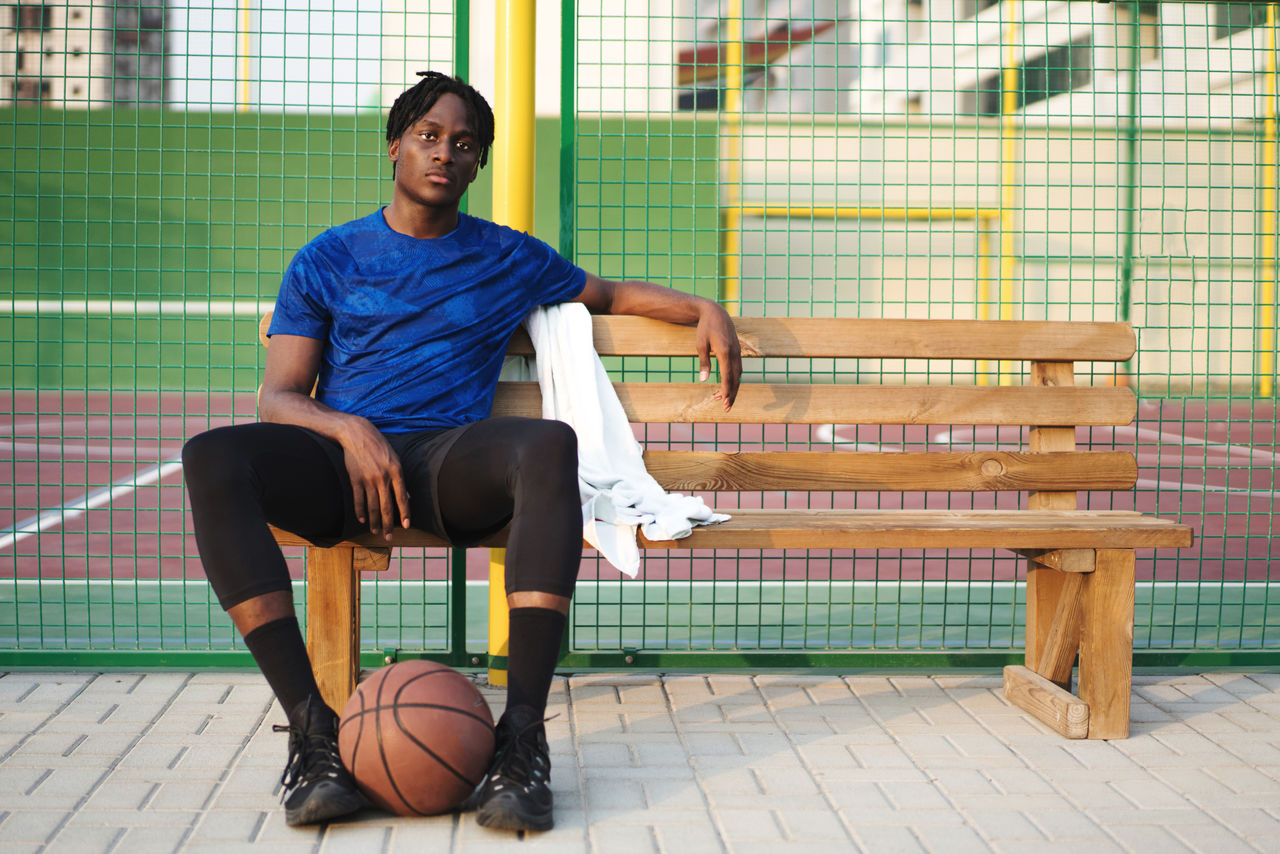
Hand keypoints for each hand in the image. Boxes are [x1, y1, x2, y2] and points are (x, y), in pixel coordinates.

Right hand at [338, 417, 410, 539]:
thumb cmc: (379, 446)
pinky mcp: (355, 479)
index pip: (402, 498)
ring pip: (372, 506)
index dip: (405, 513)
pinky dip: (360, 511)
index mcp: (396, 471)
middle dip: (389, 524)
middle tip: (389, 537)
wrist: (357, 434)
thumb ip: (400, 480)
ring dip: (374, 521)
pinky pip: (358, 499)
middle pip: (387, 506)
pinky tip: (363, 520)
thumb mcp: (395, 459)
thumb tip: (408, 497)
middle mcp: (383, 477)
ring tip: (376, 531)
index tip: (407, 526)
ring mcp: (368, 479)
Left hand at [695, 301, 741, 410]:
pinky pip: (737, 368)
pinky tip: (727, 385)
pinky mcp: (737, 350)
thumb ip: (704, 363)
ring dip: (732, 388)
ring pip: (738, 375)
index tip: (723, 402)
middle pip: (735, 379)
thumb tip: (704, 380)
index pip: (727, 376)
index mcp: (725, 352)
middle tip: (726, 408)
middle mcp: (734, 353)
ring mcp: (737, 351)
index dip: (726, 390)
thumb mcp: (700, 345)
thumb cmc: (705, 328)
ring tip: (723, 399)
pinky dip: (733, 379)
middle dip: (731, 394)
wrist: (715, 312)